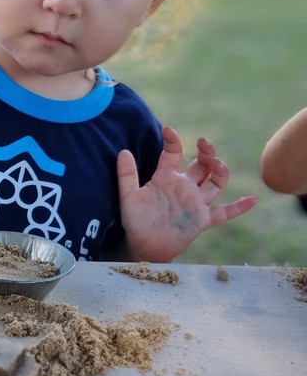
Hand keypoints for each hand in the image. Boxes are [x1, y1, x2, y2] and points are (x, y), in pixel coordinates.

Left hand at [117, 126, 257, 262]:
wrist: (144, 244)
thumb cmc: (135, 220)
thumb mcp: (128, 196)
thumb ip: (126, 174)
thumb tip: (122, 152)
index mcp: (167, 177)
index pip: (174, 153)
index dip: (173, 141)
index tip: (168, 130)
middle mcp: (185, 186)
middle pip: (202, 164)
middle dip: (206, 152)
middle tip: (204, 143)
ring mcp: (196, 202)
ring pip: (216, 183)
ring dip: (220, 171)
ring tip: (216, 164)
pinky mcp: (203, 219)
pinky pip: (225, 212)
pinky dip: (239, 207)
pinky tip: (253, 200)